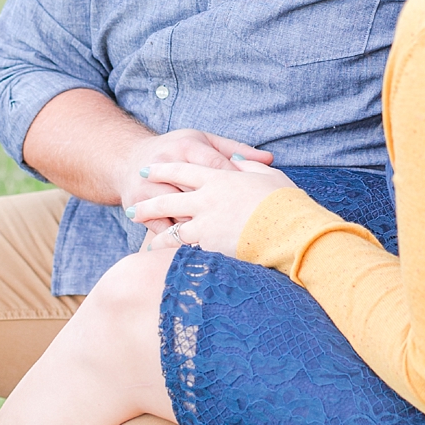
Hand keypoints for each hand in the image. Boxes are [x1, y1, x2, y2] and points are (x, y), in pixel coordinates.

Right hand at [118, 131, 273, 229]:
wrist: (128, 159)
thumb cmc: (178, 150)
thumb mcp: (205, 142)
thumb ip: (237, 150)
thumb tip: (271, 158)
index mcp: (186, 147)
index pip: (215, 165)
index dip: (236, 183)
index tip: (255, 201)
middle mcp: (165, 165)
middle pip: (194, 189)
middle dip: (219, 209)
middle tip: (244, 227)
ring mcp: (148, 186)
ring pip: (177, 211)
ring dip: (198, 228)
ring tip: (222, 244)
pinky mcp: (137, 205)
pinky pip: (160, 227)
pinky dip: (177, 240)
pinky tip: (197, 251)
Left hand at [133, 159, 294, 256]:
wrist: (290, 229)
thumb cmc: (285, 201)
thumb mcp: (269, 175)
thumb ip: (249, 166)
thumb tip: (236, 161)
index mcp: (220, 178)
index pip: (183, 170)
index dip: (163, 169)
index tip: (147, 170)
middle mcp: (207, 200)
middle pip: (167, 200)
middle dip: (148, 204)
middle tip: (133, 208)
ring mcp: (206, 225)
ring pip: (172, 231)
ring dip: (158, 236)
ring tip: (150, 242)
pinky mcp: (210, 248)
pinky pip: (186, 252)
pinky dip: (176, 257)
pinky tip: (168, 262)